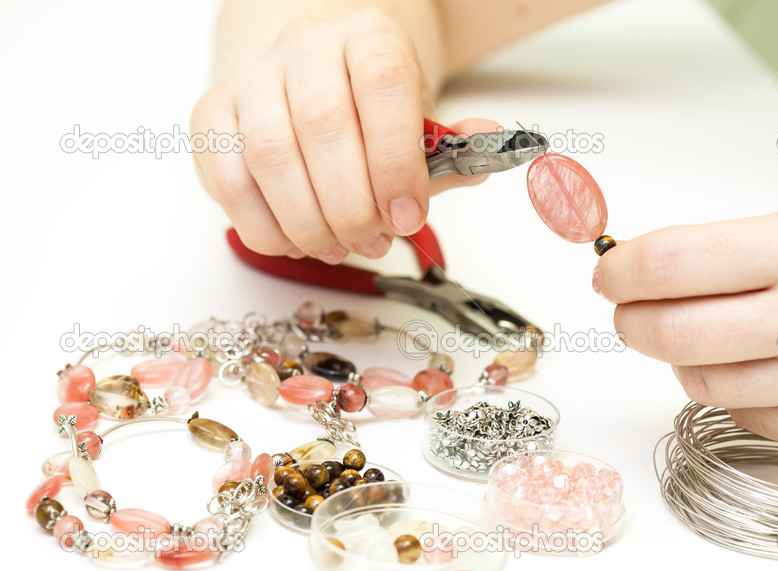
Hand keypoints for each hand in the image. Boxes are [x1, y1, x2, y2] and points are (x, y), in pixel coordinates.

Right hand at [190, 10, 495, 261]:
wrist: (309, 85)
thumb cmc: (368, 116)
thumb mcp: (418, 127)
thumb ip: (450, 153)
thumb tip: (487, 161)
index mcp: (368, 38)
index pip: (382, 84)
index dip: (395, 159)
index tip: (408, 217)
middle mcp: (305, 48)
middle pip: (323, 123)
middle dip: (352, 202)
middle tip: (372, 241)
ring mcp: (253, 78)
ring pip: (271, 155)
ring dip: (309, 220)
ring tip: (339, 247)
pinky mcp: (212, 114)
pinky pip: (227, 177)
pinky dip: (263, 225)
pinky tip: (295, 241)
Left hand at [594, 210, 777, 458]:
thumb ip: (740, 254)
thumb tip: (648, 271)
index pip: (670, 263)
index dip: (621, 271)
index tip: (608, 274)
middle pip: (667, 330)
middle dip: (632, 320)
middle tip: (630, 311)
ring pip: (698, 380)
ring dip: (684, 358)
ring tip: (711, 336)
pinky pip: (742, 416)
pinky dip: (733, 392)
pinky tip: (763, 370)